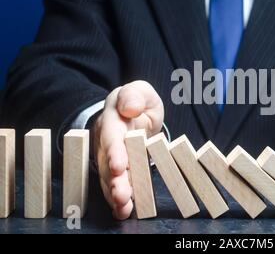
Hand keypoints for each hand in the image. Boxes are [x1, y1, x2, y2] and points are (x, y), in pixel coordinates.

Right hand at [93, 81, 163, 219]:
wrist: (130, 112)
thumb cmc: (136, 102)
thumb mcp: (140, 91)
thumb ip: (134, 95)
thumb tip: (130, 107)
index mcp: (112, 119)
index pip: (111, 136)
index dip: (114, 151)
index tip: (119, 166)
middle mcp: (107, 141)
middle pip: (108, 162)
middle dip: (114, 180)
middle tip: (121, 195)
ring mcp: (109, 158)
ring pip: (110, 178)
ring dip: (116, 194)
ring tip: (123, 207)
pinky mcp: (116, 170)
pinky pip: (114, 186)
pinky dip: (118, 200)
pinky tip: (123, 211)